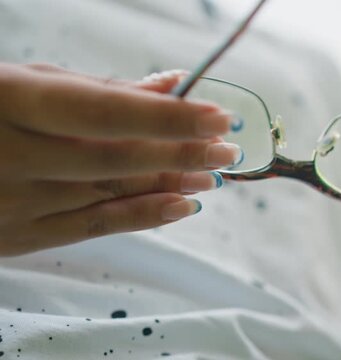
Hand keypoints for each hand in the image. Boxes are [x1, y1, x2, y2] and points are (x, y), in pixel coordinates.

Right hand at [0, 63, 241, 255]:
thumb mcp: (24, 82)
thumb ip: (97, 87)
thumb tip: (171, 84)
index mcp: (6, 100)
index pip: (103, 111)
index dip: (166, 115)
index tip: (217, 116)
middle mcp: (8, 154)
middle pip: (114, 158)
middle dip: (180, 153)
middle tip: (226, 148)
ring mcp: (11, 201)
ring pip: (109, 193)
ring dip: (170, 184)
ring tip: (212, 173)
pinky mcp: (17, 235)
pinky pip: (92, 227)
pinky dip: (142, 216)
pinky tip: (183, 207)